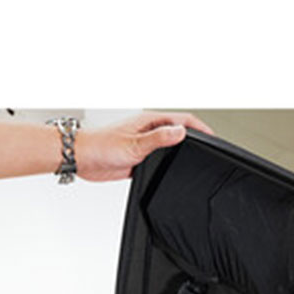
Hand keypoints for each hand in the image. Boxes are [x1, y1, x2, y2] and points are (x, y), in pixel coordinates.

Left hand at [74, 110, 214, 182]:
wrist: (81, 158)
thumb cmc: (101, 146)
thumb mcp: (135, 144)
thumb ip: (159, 138)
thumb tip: (181, 131)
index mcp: (150, 121)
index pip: (182, 120)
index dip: (199, 127)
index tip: (212, 136)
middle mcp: (148, 131)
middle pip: (177, 132)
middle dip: (193, 138)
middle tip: (208, 149)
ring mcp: (142, 145)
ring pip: (167, 147)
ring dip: (179, 152)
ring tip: (194, 160)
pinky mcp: (136, 159)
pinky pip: (156, 161)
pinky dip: (165, 165)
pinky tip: (169, 173)